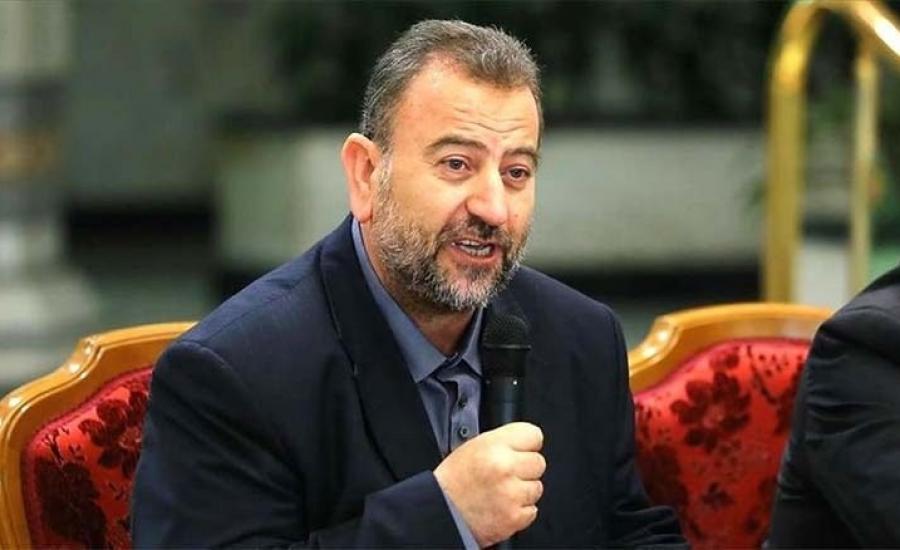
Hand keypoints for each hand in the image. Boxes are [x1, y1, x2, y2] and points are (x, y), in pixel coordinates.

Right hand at [433, 422, 544, 547]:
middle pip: (538, 462)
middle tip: (507, 474)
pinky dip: (520, 511)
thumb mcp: (473, 447)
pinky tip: (502, 506)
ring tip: (501, 491)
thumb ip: (501, 442)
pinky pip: (532, 510)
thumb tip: (523, 442)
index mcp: (493, 446)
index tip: (523, 449)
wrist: (441, 511)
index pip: (533, 435)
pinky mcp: (514, 516)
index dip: (527, 444)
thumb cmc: (453, 480)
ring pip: (537, 487)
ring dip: (523, 491)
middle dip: (525, 469)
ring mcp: (511, 493)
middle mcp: (504, 467)